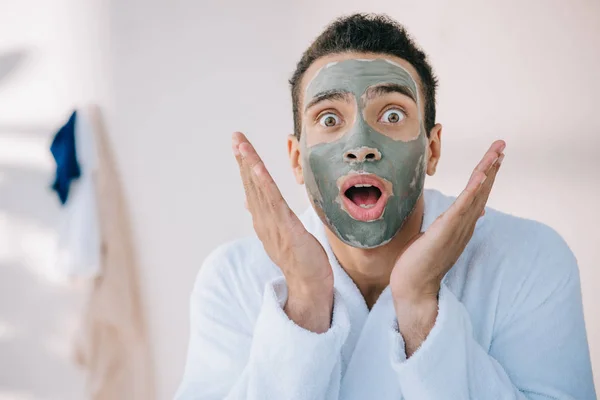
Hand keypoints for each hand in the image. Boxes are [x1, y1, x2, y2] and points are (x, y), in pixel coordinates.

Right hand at [232, 132, 333, 332]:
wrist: (308, 285)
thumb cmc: (299, 259)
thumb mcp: (280, 233)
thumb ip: (266, 216)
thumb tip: (249, 201)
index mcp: (263, 219)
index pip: (252, 187)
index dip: (245, 165)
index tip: (239, 144)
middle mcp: (264, 220)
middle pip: (251, 184)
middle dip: (243, 159)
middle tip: (235, 136)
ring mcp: (273, 225)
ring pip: (259, 189)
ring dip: (250, 165)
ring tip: (241, 145)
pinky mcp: (286, 229)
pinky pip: (274, 203)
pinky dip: (264, 185)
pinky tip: (258, 170)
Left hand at [390, 140, 504, 354]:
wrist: (413, 288)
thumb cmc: (419, 264)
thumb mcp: (435, 238)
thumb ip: (447, 226)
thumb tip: (454, 216)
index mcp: (461, 225)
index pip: (477, 195)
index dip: (486, 175)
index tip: (494, 157)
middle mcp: (464, 226)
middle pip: (482, 190)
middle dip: (492, 167)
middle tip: (502, 145)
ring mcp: (457, 228)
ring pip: (476, 195)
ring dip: (488, 171)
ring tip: (498, 152)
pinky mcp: (446, 231)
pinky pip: (463, 207)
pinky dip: (474, 190)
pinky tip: (482, 175)